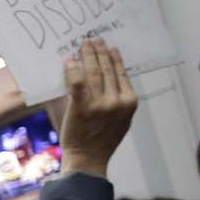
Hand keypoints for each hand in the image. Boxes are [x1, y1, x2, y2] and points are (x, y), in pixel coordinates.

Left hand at [59, 38, 137, 177]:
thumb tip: (106, 77)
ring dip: (88, 55)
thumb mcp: (120, 119)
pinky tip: (70, 60)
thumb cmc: (102, 140)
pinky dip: (73, 69)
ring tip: (84, 45)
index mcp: (129, 102)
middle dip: (100, 52)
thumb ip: (117, 99)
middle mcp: (117, 101)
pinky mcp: (81, 108)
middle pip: (107, 70)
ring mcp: (99, 104)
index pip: (121, 73)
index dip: (114, 58)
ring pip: (93, 73)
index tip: (109, 48)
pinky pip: (77, 83)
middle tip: (94, 40)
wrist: (88, 159)